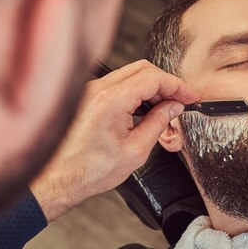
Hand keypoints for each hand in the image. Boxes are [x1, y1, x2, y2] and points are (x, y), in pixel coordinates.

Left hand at [30, 59, 197, 220]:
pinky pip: (117, 83)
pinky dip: (135, 90)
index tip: (189, 96)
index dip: (177, 85)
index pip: (153, 78)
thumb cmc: (89, 170)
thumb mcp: (136, 150)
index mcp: (111, 100)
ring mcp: (90, 90)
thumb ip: (159, 122)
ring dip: (150, 86)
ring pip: (129, 74)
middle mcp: (98, 89)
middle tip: (180, 99)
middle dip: (165, 82)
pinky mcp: (86, 96)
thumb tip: (173, 107)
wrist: (58, 179)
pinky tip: (145, 107)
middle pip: (142, 69)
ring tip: (165, 105)